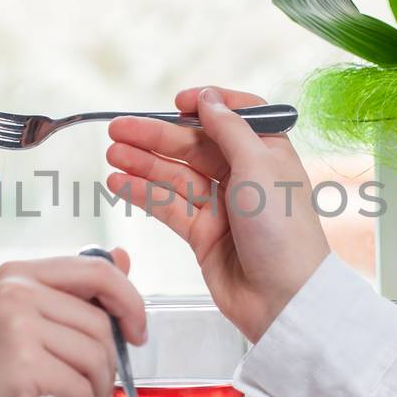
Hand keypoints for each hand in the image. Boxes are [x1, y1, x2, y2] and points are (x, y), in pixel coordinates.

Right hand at [0, 251, 145, 396]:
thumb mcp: (25, 321)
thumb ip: (73, 293)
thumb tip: (124, 258)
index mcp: (20, 274)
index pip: (96, 271)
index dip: (129, 302)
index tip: (137, 334)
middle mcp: (17, 292)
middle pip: (100, 322)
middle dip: (111, 364)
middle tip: (99, 389)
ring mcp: (17, 326)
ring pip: (94, 356)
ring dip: (98, 391)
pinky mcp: (20, 365)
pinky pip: (79, 387)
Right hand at [105, 86, 330, 341]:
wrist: (284, 299)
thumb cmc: (284, 231)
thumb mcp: (258, 167)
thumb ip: (229, 130)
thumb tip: (208, 98)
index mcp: (267, 153)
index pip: (234, 117)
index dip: (206, 106)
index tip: (177, 101)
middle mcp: (245, 176)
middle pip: (194, 146)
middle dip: (156, 136)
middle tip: (117, 129)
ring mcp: (222, 207)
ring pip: (175, 176)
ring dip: (143, 163)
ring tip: (111, 153)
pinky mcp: (203, 235)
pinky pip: (168, 207)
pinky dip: (143, 194)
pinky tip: (119, 183)